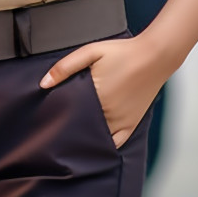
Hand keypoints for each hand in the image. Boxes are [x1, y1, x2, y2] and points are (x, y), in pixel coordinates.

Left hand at [40, 34, 171, 147]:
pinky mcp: (132, 124)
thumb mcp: (91, 52)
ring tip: (73, 132)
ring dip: (85, 136)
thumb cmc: (122, 52)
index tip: (48, 116)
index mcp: (96, 97)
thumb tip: (44, 84)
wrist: (154, 56)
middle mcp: (109, 114)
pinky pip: (116, 143)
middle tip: (58, 124)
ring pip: (97, 138)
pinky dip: (105, 144)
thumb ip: (65, 67)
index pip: (70, 114)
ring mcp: (121, 122)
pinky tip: (95, 141)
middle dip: (70, 126)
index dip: (58, 115)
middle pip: (82, 127)